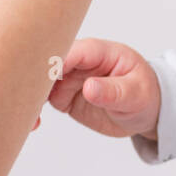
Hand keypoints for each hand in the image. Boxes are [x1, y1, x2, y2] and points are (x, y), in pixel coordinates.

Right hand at [43, 38, 160, 138]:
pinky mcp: (65, 96)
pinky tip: (33, 124)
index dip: (57, 62)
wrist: (146, 111)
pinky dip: (34, 110)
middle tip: (30, 103)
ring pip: (42, 83)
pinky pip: (43, 100)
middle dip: (36, 80)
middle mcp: (81, 62)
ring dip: (32, 98)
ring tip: (32, 121)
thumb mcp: (136, 94)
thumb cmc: (145, 94)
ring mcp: (71, 79)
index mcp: (101, 52)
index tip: (42, 79)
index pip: (74, 51)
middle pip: (51, 64)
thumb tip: (89, 88)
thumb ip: (114, 91)